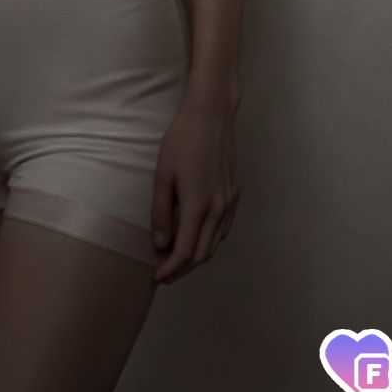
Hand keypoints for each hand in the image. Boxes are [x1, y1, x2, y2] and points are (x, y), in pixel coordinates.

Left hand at [150, 90, 239, 284]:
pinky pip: (224, 228)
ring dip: (197, 256)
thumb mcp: (163, 174)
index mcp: (198, 206)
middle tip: (164, 271)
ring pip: (215, 243)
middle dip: (183, 268)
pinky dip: (210, 240)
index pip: (185, 252)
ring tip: (177, 257)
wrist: (211, 115)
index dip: (171, 269)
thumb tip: (160, 243)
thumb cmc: (182, 140)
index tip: (157, 277)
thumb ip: (161, 212)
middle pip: (202, 253)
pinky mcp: (235, 193)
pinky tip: (197, 236)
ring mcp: (229, 202)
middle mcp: (218, 209)